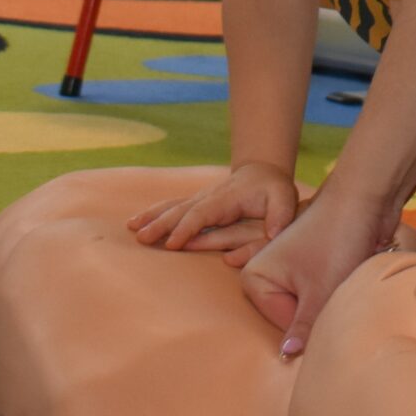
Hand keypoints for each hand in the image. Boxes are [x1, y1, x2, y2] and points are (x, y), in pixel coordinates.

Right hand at [126, 163, 298, 263]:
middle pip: (181, 211)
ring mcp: (200, 200)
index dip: (188, 228)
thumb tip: (274, 233)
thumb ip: (281, 214)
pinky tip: (136, 223)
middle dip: (161, 224)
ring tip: (131, 228)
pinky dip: (153, 214)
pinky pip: (171, 209)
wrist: (263, 173)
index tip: (172, 243)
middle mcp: (208, 198)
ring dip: (152, 218)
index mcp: (226, 198)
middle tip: (142, 238)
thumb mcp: (284, 198)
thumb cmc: (274, 189)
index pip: (203, 214)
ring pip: (172, 208)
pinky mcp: (196, 204)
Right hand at [239, 180, 400, 357]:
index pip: (282, 324)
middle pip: (292, 316)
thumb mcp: (319, 291)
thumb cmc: (337, 240)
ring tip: (343, 279)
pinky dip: (333, 290)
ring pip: (308, 305)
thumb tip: (288, 356)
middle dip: (318, 311)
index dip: (309, 319)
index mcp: (255, 277)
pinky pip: (318, 292)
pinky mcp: (309, 265)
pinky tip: (346, 274)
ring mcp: (288, 268)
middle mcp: (266, 272)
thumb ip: (302, 328)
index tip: (327, 297)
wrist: (364, 199)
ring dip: (328, 301)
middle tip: (336, 289)